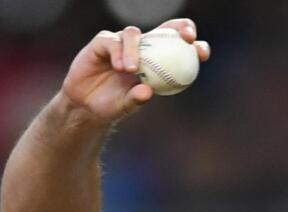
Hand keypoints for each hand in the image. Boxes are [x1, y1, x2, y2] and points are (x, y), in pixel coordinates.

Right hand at [61, 19, 210, 122]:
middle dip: (180, 27)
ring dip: (136, 50)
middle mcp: (142, 47)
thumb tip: (148, 92)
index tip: (201, 53)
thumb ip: (136, 99)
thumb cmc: (113, 104)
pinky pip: (112, 41)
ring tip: (132, 70)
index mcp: (157, 60)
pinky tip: (120, 68)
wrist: (86, 105)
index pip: (179, 46)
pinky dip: (118, 53)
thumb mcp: (126, 106)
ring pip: (134, 34)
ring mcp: (122, 42)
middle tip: (187, 39)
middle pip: (165, 29)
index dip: (194, 45)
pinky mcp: (102, 42)